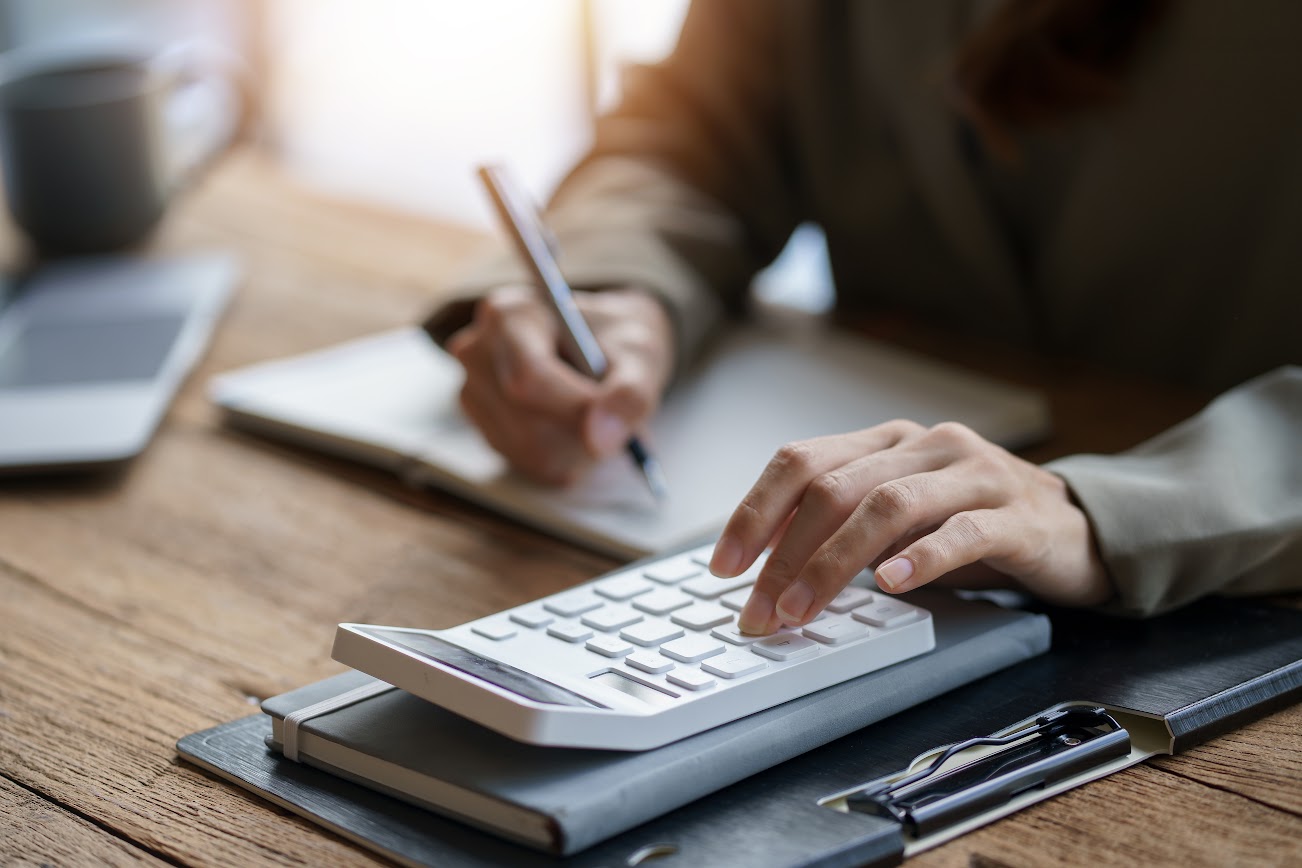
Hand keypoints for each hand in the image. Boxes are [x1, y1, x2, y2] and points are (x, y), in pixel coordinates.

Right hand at [445, 285, 673, 484]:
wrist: (602, 349)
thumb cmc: (617, 343)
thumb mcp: (639, 355)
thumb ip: (629, 394)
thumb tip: (599, 440)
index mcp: (509, 314)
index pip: (527, 378)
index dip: (576, 407)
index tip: (619, 417)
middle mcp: (478, 352)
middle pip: (528, 420)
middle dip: (582, 430)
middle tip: (617, 415)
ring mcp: (474, 393)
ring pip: (530, 449)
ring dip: (578, 448)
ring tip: (598, 417)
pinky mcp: (485, 429)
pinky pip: (531, 465)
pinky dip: (567, 458)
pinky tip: (578, 430)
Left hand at [708, 420, 1113, 633]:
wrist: (1076, 529)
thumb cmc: (974, 525)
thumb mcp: (901, 519)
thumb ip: (844, 527)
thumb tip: (766, 570)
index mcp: (886, 441)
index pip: (802, 461)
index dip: (755, 511)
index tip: (723, 565)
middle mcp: (926, 445)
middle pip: (835, 489)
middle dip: (784, 555)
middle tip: (759, 612)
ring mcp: (974, 473)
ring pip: (888, 506)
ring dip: (834, 563)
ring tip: (803, 609)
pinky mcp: (1017, 514)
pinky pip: (961, 530)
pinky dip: (921, 557)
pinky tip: (892, 584)